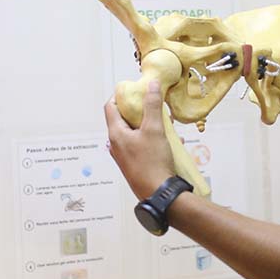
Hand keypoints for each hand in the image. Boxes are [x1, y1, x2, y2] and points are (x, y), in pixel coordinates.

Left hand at [104, 80, 175, 199]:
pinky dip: (152, 139)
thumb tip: (151, 84)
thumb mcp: (154, 129)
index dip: (121, 95)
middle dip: (139, 110)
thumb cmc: (153, 162)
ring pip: (134, 133)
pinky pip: (141, 145)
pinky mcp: (135, 165)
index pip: (110, 107)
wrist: (159, 194)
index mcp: (115, 134)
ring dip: (148, 125)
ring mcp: (125, 156)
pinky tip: (169, 141)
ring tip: (165, 122)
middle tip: (153, 104)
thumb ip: (152, 105)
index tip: (135, 89)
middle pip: (123, 119)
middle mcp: (116, 145)